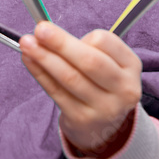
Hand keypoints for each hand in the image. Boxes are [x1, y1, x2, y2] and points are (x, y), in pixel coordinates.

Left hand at [20, 22, 142, 158]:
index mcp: (131, 66)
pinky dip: (40, 73)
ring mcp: (104, 107)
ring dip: (45, 58)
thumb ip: (88, 48)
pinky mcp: (81, 119)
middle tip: (40, 30)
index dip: (83, 35)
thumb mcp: (110, 64)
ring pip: (70, 77)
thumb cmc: (101, 84)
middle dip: (61, 43)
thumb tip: (49, 33)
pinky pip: (56, 91)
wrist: (104, 128)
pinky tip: (29, 60)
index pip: (106, 42)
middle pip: (90, 61)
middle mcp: (123, 88)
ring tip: (27, 44)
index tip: (67, 31)